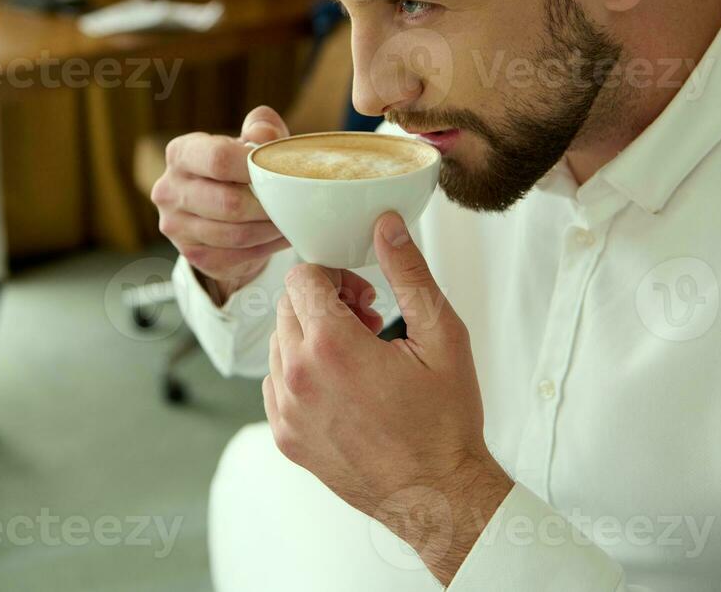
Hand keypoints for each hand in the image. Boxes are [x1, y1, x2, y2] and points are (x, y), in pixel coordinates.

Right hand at [152, 106, 293, 301]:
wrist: (219, 210)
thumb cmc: (237, 169)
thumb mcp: (249, 140)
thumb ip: (261, 127)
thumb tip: (265, 137)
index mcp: (181, 153)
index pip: (219, 158)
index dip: (256, 166)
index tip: (280, 171)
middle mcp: (169, 189)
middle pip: (229, 202)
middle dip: (268, 205)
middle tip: (294, 203)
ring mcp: (176, 226)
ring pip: (236, 234)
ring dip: (271, 229)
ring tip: (292, 220)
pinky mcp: (192, 254)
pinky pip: (236, 256)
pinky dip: (266, 248)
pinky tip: (280, 237)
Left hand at [262, 212, 512, 584]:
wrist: (438, 495)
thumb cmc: (444, 422)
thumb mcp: (441, 335)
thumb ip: (408, 273)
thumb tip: (387, 226)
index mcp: (331, 346)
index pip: (302, 277)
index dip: (334, 276)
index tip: (363, 297)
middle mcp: (298, 377)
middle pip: (287, 306)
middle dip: (324, 303)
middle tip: (367, 323)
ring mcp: (286, 411)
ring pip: (279, 343)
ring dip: (311, 338)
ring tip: (358, 357)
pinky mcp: (285, 437)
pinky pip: (276, 383)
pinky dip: (301, 373)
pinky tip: (341, 385)